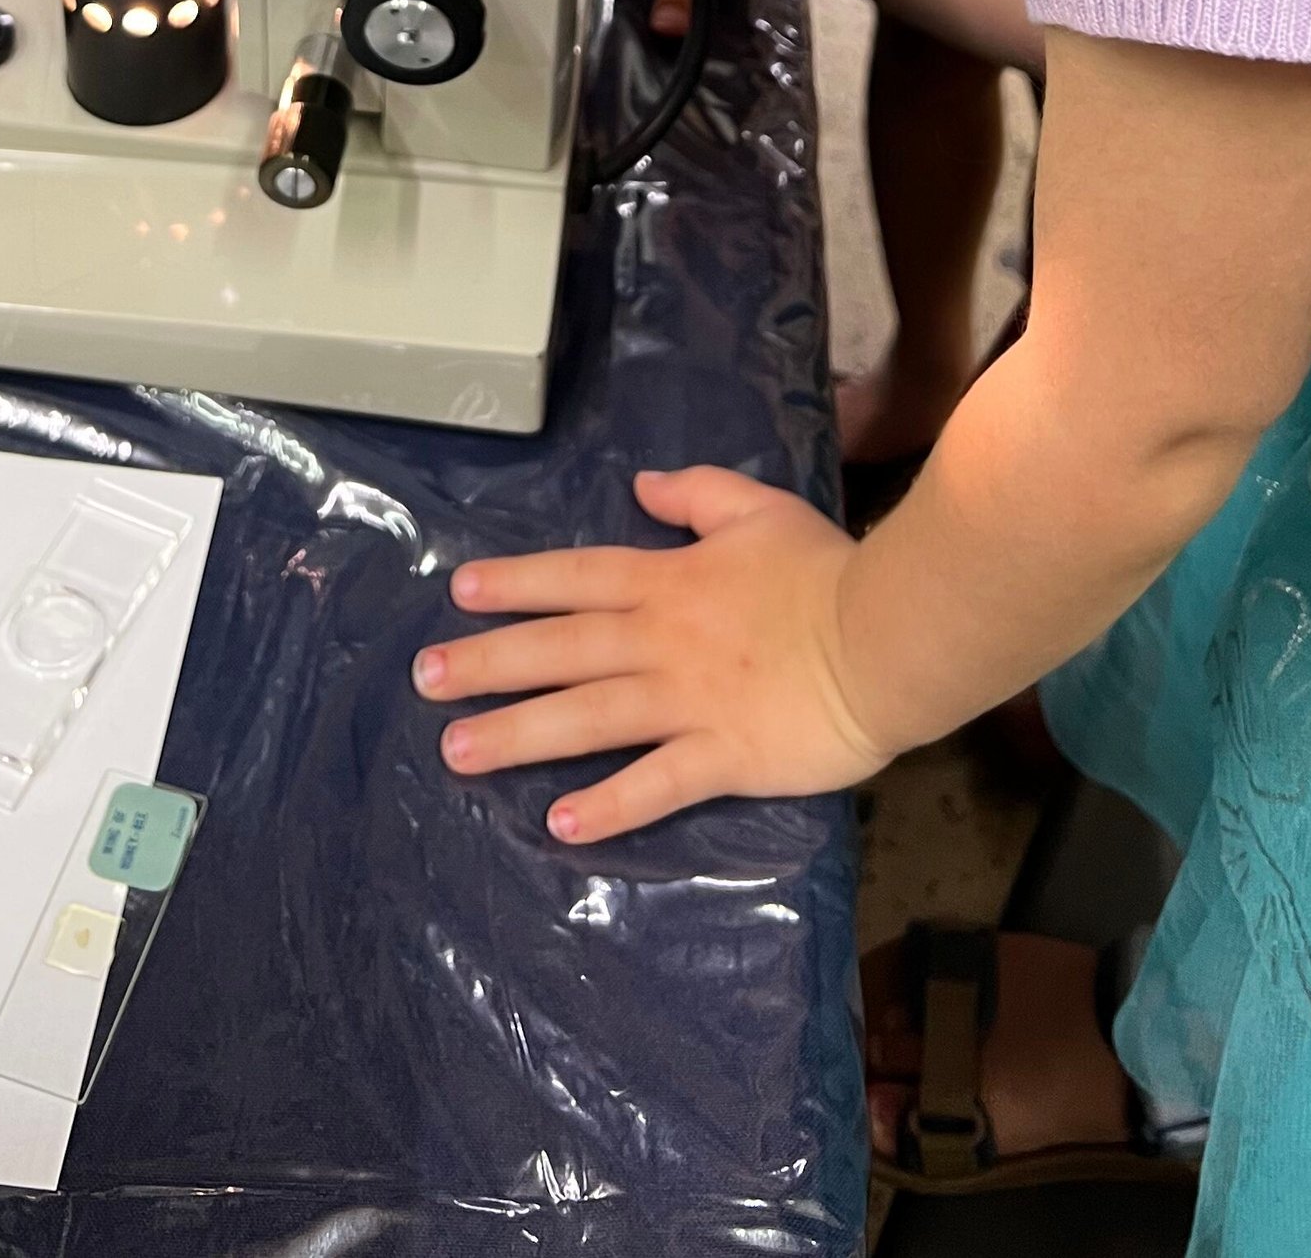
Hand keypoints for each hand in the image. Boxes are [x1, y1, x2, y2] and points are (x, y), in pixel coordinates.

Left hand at [414, 465, 889, 842]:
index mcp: (668, 579)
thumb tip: (641, 486)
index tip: (460, 593)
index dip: (515, 584)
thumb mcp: (757, 509)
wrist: (884, 633)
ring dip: (519, 732)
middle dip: (488, 662)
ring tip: (458, 750)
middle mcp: (662, 639)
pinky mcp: (724, 754)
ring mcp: (688, 699)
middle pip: (560, 648)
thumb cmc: (824, 570)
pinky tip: (563, 823)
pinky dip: (610, 803)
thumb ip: (696, 494)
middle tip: (426, 679)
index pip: (575, 577)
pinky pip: (657, 783)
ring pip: (587, 715)